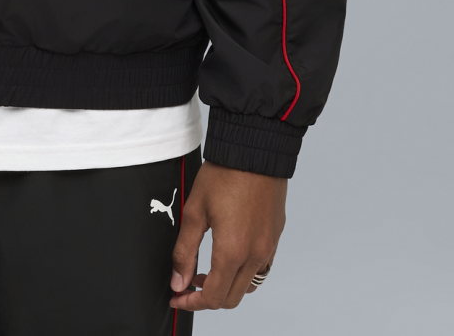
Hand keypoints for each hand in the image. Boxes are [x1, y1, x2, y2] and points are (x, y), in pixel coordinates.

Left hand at [169, 162, 285, 310]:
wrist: (255, 150)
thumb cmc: (226, 174)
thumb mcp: (195, 211)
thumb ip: (184, 251)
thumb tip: (178, 281)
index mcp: (233, 251)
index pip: (213, 297)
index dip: (192, 302)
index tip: (179, 297)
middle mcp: (255, 254)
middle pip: (231, 298)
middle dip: (207, 298)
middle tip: (188, 285)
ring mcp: (268, 247)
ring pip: (247, 285)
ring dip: (226, 286)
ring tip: (207, 271)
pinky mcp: (275, 237)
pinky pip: (260, 268)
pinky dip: (242, 272)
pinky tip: (228, 256)